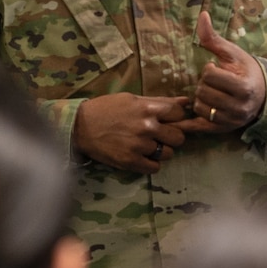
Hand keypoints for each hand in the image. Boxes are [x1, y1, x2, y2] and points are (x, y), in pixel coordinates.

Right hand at [74, 93, 189, 173]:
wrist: (80, 126)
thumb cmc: (107, 109)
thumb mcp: (132, 99)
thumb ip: (160, 102)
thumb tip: (186, 102)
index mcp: (147, 109)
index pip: (179, 114)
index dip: (176, 117)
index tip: (168, 120)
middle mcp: (146, 127)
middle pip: (178, 137)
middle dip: (171, 136)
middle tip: (159, 135)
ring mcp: (139, 146)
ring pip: (168, 154)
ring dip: (161, 151)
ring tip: (147, 145)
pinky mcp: (131, 162)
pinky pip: (155, 168)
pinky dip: (150, 163)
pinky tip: (141, 156)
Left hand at [176, 11, 266, 134]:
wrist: (265, 94)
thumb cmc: (246, 70)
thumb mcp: (232, 53)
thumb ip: (213, 38)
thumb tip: (202, 15)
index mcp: (243, 86)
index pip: (210, 76)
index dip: (209, 70)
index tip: (215, 68)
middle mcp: (239, 107)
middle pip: (203, 92)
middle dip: (204, 84)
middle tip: (213, 82)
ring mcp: (231, 121)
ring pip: (200, 108)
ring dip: (200, 99)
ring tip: (210, 93)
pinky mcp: (223, 130)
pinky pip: (198, 127)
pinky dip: (189, 122)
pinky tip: (180, 119)